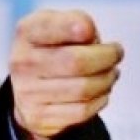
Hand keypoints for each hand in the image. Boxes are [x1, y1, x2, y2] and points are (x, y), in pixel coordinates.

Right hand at [9, 9, 123, 138]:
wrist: (35, 82)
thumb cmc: (59, 45)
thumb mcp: (64, 23)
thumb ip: (78, 22)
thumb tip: (90, 39)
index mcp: (28, 32)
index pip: (51, 27)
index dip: (76, 27)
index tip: (89, 31)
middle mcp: (23, 62)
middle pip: (77, 62)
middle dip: (108, 57)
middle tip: (116, 53)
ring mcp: (28, 92)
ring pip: (84, 89)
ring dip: (108, 79)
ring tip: (111, 72)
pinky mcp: (38, 116)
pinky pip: (82, 110)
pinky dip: (101, 99)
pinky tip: (101, 90)